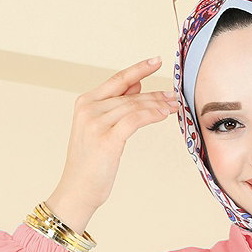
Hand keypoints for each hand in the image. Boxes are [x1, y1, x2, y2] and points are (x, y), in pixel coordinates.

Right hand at [46, 56, 179, 232]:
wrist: (77, 191)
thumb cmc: (90, 165)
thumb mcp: (100, 130)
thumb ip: (116, 107)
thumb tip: (137, 86)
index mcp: (85, 103)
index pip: (117, 80)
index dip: (139, 69)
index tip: (156, 61)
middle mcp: (89, 108)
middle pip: (129, 95)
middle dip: (155, 94)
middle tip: (174, 95)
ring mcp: (96, 123)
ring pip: (134, 107)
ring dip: (157, 105)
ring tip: (173, 106)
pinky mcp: (107, 139)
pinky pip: (135, 120)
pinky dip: (151, 115)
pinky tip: (163, 115)